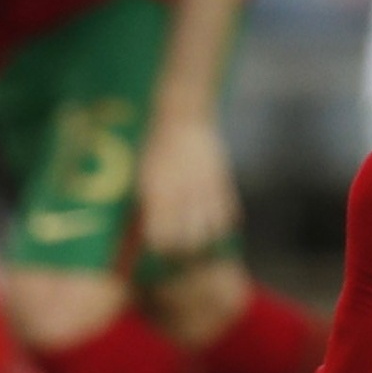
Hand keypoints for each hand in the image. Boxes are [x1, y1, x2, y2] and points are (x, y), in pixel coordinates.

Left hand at [134, 108, 239, 262]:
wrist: (183, 120)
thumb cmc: (156, 150)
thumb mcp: (143, 176)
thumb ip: (147, 206)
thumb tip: (145, 237)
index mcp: (158, 190)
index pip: (162, 235)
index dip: (162, 249)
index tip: (161, 250)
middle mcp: (182, 191)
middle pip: (188, 238)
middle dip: (184, 251)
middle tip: (181, 252)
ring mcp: (204, 186)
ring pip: (211, 230)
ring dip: (205, 240)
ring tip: (199, 241)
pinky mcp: (221, 181)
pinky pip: (228, 214)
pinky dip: (222, 225)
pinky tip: (214, 224)